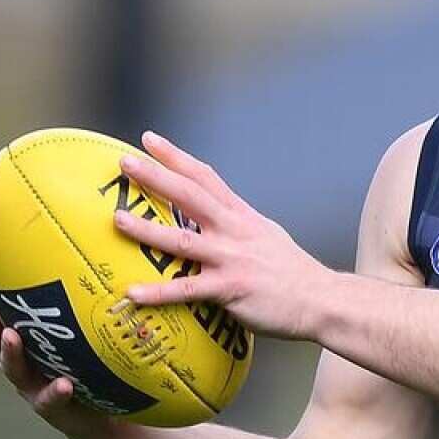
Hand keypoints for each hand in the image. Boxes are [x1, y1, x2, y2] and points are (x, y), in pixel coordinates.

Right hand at [0, 282, 120, 438]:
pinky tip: (63, 384)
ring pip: (16, 371)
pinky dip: (55, 392)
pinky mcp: (55, 410)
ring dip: (11, 353)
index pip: (0, 318)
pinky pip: (51, 400)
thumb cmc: (90, 368)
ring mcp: (35, 389)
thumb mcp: (83, 338)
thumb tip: (94, 263)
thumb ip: (82, 312)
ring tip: (11, 336)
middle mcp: (25, 366)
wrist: (102, 416)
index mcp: (29, 346)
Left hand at [113, 131, 332, 339]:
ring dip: (147, 230)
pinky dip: (158, 292)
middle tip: (125, 162)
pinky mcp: (231, 289)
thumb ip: (238, 224)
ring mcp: (232, 259)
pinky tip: (132, 293)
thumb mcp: (266, 234)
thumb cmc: (292, 271)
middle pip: (190, 197)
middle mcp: (234, 231)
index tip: (149, 139)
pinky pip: (188, 290)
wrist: (321, 299)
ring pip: (183, 240)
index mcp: (242, 216)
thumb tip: (214, 218)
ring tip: (117, 220)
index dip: (177, 157)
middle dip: (156, 177)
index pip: (205, 177)